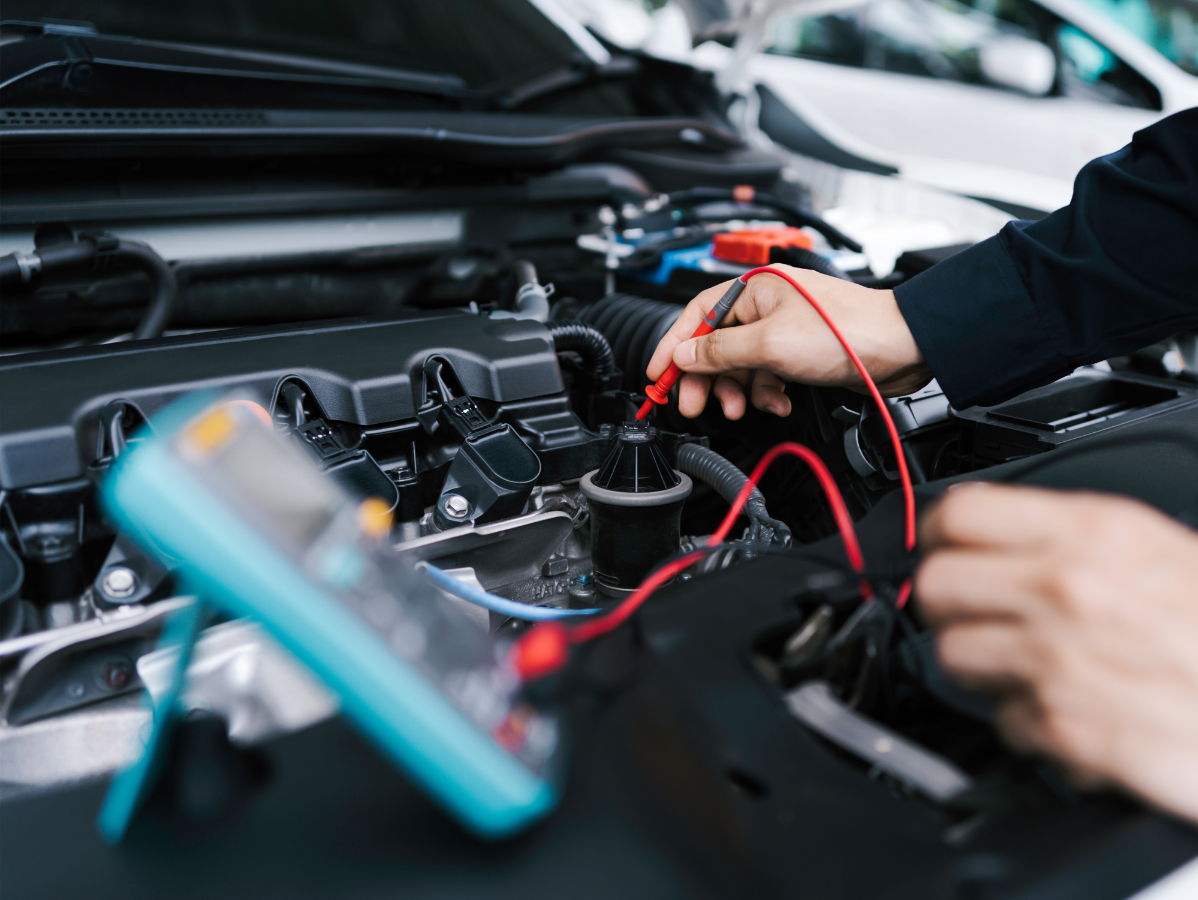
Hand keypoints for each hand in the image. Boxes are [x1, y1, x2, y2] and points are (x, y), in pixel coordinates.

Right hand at [645, 266, 930, 418]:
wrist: (900, 348)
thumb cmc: (846, 331)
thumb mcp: (769, 344)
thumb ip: (720, 351)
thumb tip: (683, 355)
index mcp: (754, 289)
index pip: (697, 314)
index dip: (673, 345)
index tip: (657, 374)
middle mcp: (766, 305)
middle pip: (715, 344)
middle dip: (705, 378)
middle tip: (693, 404)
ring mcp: (782, 329)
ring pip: (740, 364)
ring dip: (738, 390)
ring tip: (740, 409)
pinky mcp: (799, 351)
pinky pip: (766, 374)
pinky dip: (767, 392)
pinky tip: (778, 402)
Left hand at [916, 483, 1197, 823]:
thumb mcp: (1165, 550)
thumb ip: (1077, 539)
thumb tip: (1004, 537)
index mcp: (1095, 533)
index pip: (959, 512)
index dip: (940, 533)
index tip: (943, 548)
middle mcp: (1067, 590)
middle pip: (934, 586)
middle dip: (948, 603)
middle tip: (975, 613)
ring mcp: (1059, 660)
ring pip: (954, 656)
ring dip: (981, 666)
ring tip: (1027, 667)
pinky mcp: (1065, 728)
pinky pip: (1003, 722)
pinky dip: (1028, 724)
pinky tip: (1069, 711)